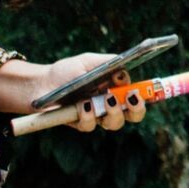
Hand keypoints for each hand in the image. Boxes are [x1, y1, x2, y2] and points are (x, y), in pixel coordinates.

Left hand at [27, 54, 147, 132]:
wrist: (39, 84)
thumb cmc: (66, 71)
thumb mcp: (89, 62)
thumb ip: (109, 64)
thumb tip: (126, 75)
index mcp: (117, 89)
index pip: (140, 96)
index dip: (149, 96)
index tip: (149, 90)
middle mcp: (110, 105)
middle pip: (134, 115)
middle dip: (137, 109)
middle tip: (132, 98)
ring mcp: (97, 116)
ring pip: (115, 123)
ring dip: (113, 113)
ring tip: (105, 99)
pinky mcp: (81, 124)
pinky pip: (90, 125)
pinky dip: (88, 115)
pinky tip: (82, 104)